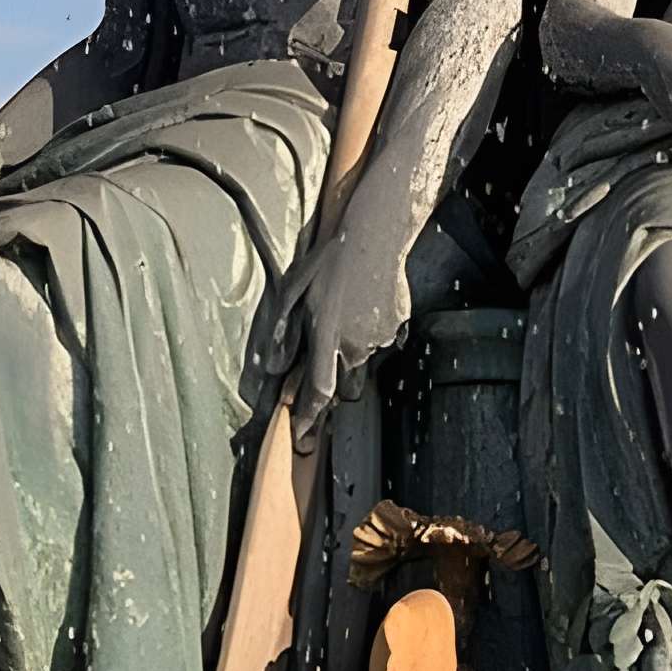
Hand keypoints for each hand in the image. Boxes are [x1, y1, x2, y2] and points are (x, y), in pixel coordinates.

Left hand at [265, 222, 413, 444]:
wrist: (375, 235)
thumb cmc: (329, 260)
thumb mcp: (292, 290)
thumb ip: (283, 332)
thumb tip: (275, 367)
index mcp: (326, 337)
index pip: (318, 392)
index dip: (308, 418)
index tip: (302, 435)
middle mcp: (354, 344)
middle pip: (345, 388)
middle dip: (334, 386)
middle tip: (324, 365)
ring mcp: (379, 338)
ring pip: (362, 365)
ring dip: (351, 358)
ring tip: (344, 323)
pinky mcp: (396, 328)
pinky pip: (379, 344)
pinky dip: (368, 337)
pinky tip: (362, 310)